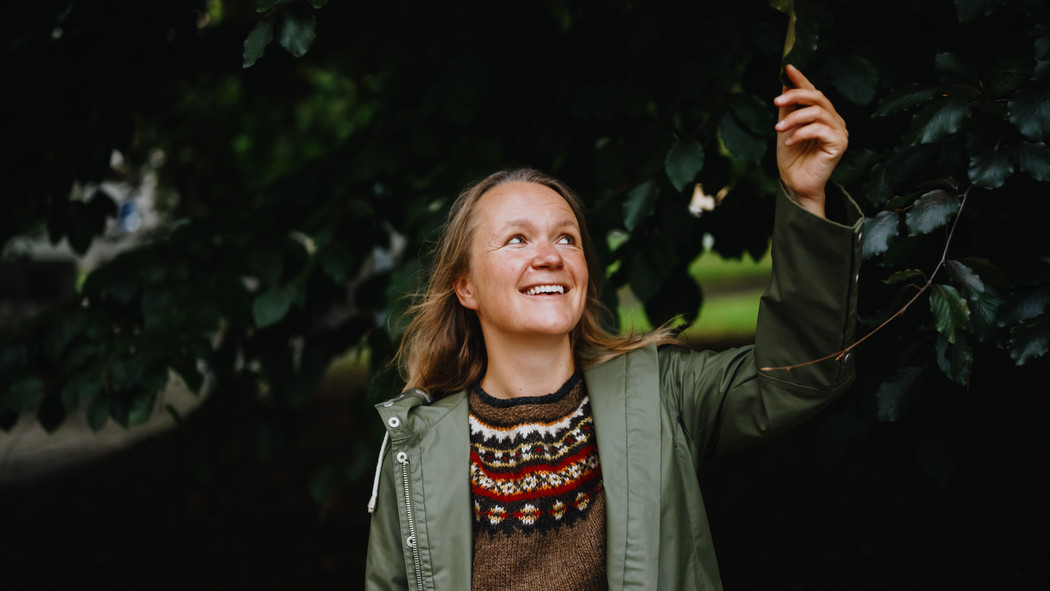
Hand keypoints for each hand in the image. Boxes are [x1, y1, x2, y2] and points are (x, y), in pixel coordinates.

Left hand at [774, 65, 847, 217]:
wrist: (795, 183)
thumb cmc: (792, 158)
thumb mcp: (786, 127)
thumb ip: (788, 107)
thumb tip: (785, 82)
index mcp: (824, 115)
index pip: (814, 91)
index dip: (801, 79)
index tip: (787, 68)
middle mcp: (834, 120)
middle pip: (817, 98)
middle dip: (795, 95)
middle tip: (776, 101)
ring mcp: (840, 131)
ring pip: (817, 113)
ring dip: (794, 118)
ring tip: (778, 129)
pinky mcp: (840, 143)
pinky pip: (820, 129)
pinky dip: (801, 133)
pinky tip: (789, 142)